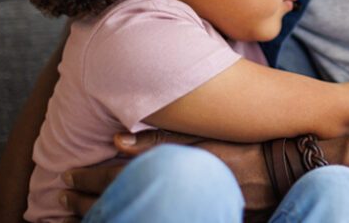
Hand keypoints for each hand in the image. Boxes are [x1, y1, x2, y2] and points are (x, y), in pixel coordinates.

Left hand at [62, 131, 275, 217]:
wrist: (287, 171)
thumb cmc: (247, 147)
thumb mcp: (208, 135)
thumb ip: (162, 138)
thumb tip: (114, 140)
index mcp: (174, 173)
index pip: (117, 180)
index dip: (87, 180)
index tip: (66, 176)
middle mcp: (177, 200)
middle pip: (120, 205)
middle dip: (86, 201)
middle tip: (62, 196)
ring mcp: (191, 214)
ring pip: (135, 218)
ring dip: (103, 215)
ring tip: (77, 213)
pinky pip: (158, 222)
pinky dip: (135, 220)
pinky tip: (123, 218)